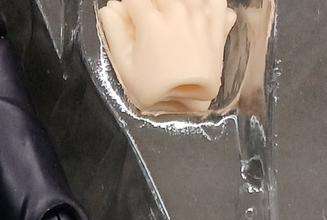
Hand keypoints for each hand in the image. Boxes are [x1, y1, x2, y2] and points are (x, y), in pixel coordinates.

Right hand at [97, 0, 235, 113]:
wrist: (192, 101)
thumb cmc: (155, 88)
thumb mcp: (126, 67)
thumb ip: (115, 34)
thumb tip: (108, 9)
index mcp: (151, 21)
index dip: (128, 8)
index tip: (130, 18)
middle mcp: (177, 9)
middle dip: (151, 5)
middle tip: (150, 22)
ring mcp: (200, 11)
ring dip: (174, 6)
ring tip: (170, 25)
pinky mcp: (218, 18)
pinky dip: (204, 5)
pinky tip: (194, 17)